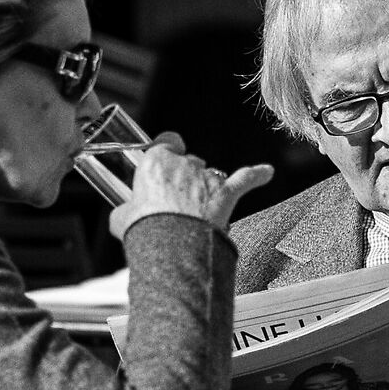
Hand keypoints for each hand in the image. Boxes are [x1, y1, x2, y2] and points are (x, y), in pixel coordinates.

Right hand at [109, 132, 272, 236]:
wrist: (173, 247)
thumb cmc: (146, 230)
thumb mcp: (122, 219)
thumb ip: (126, 210)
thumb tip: (124, 215)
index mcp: (157, 163)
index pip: (167, 142)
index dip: (168, 150)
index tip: (167, 156)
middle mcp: (185, 164)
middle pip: (189, 162)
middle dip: (185, 178)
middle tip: (177, 202)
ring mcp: (208, 178)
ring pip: (211, 174)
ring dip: (206, 187)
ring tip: (198, 211)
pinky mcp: (227, 193)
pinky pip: (245, 179)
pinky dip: (256, 176)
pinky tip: (266, 172)